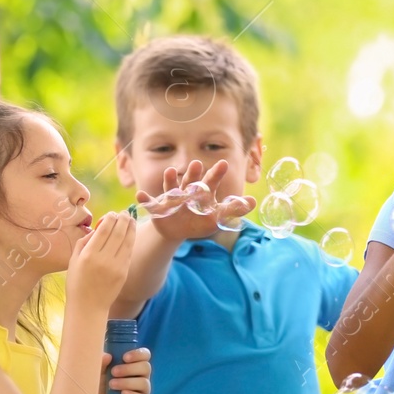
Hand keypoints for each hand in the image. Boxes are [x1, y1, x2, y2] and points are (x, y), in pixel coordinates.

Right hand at [67, 212, 136, 313]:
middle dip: (123, 219)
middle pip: (118, 233)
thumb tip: (97, 228)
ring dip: (131, 228)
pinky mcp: (124, 272)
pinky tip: (131, 234)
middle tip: (125, 212)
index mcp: (89, 255)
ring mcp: (116, 266)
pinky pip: (129, 252)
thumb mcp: (73, 260)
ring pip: (127, 241)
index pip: (104, 230)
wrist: (88, 307)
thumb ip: (83, 242)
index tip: (112, 213)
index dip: (110, 218)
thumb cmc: (77, 282)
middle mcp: (104, 259)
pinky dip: (131, 241)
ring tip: (132, 219)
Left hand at [100, 347, 152, 393]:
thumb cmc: (99, 385)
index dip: (138, 354)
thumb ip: (102, 363)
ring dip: (127, 382)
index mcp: (135, 365)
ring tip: (112, 384)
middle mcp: (142, 376)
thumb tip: (108, 356)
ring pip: (144, 383)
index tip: (124, 357)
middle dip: (129, 368)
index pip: (145, 355)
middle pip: (146, 367)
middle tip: (113, 372)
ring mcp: (143, 391)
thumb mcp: (98, 372)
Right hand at [135, 160, 255, 241]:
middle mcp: (186, 192)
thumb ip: (233, 209)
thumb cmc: (198, 221)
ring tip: (170, 172)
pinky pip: (150, 203)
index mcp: (201, 193)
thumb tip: (254, 202)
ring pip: (170, 188)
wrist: (176, 230)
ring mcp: (171, 199)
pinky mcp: (158, 209)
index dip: (217, 173)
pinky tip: (140, 196)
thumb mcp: (216, 217)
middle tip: (196, 164)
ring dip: (169, 180)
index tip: (223, 163)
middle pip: (190, 181)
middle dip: (192, 173)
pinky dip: (145, 199)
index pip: (211, 181)